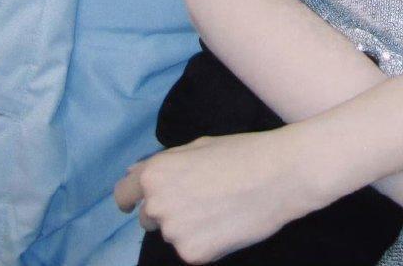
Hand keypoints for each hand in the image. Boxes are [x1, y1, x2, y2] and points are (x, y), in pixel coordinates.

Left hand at [114, 129, 317, 263]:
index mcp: (155, 174)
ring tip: (220, 209)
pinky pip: (192, 250)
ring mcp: (174, 232)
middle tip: (202, 198)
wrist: (279, 174)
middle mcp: (157, 205)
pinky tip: (228, 224)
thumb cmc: (241, 152)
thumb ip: (162, 165)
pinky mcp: (193, 254)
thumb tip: (132, 176)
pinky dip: (206, 242)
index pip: (123, 196)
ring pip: (173, 234)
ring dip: (188, 227)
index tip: (139, 203)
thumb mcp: (196, 147)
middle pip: (149, 218)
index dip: (131, 199)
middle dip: (168, 211)